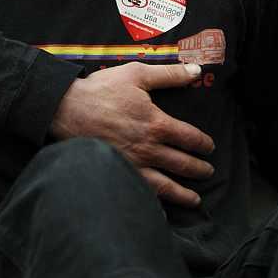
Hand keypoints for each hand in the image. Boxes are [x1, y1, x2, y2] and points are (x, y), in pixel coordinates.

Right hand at [51, 62, 213, 207]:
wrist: (68, 110)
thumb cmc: (102, 90)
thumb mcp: (137, 74)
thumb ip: (169, 74)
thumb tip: (196, 71)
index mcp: (157, 123)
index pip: (189, 138)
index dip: (203, 143)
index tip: (209, 147)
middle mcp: (149, 148)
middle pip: (182, 164)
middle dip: (198, 169)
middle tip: (207, 172)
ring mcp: (134, 165)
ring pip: (166, 185)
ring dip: (184, 193)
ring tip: (195, 199)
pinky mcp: (119, 173)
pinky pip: (143, 192)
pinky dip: (157, 202)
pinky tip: (162, 205)